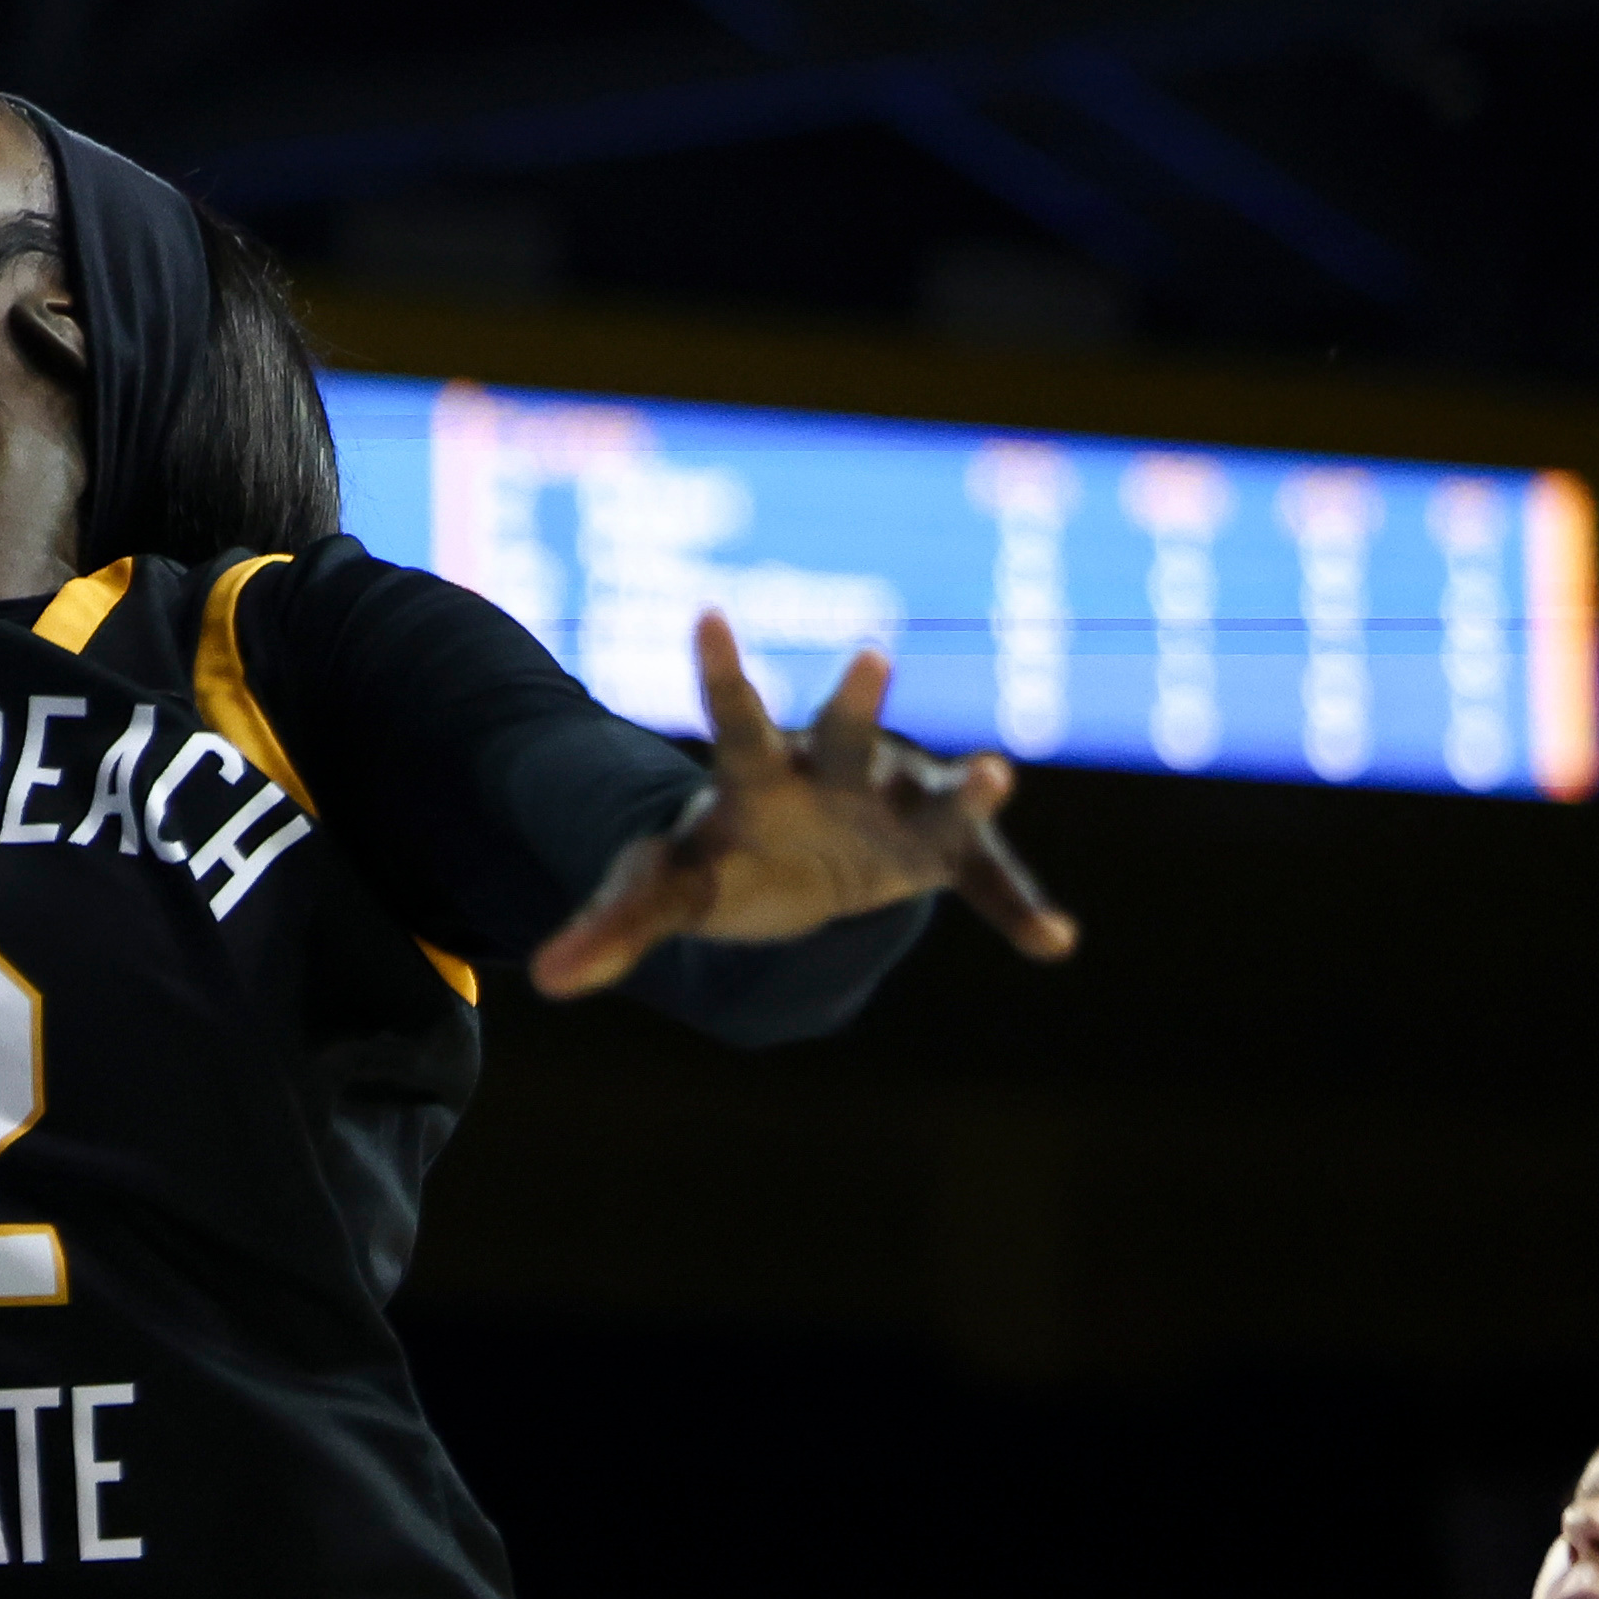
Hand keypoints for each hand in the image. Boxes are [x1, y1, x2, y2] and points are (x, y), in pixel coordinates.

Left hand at [532, 614, 1080, 996]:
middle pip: (842, 730)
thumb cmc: (725, 862)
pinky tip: (1054, 943)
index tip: (707, 616)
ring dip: (962, 788)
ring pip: (931, 791)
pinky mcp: (938, 853)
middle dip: (856, 698)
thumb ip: (613, 929)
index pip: (732, 717)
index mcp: (756, 773)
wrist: (796, 865)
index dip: (721, 672)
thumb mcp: (666, 892)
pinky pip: (985, 881)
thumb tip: (543, 983)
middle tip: (869, 654)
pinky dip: (1018, 911)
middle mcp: (832, 772)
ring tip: (995, 774)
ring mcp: (892, 806)